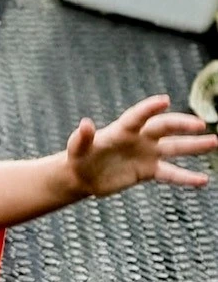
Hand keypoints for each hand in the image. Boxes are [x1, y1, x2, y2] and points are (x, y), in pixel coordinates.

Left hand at [66, 95, 216, 195]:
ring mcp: (146, 154)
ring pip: (175, 148)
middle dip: (182, 124)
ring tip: (215, 142)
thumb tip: (85, 123)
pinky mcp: (148, 171)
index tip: (165, 100)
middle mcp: (139, 138)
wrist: (82, 176)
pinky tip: (203, 181)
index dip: (150, 108)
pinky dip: (186, 178)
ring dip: (194, 146)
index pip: (139, 116)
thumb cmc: (78, 158)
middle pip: (164, 127)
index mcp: (122, 129)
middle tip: (200, 124)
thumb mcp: (77, 149)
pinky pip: (171, 173)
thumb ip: (82, 137)